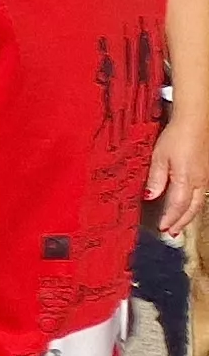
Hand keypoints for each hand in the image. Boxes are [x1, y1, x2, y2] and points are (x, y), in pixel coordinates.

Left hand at [150, 108, 207, 240]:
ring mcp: (205, 177)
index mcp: (186, 179)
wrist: (196, 121)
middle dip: (181, 222)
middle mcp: (199, 181)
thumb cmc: (176, 136)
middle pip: (192, 208)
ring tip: (179, 226)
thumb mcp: (160, 157)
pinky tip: (188, 207)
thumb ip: (156, 178)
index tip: (162, 228)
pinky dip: (194, 205)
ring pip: (199, 203)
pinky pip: (201, 194)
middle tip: (171, 234)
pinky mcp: (206, 172)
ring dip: (189, 216)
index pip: (178, 205)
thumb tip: (151, 197)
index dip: (170, 218)